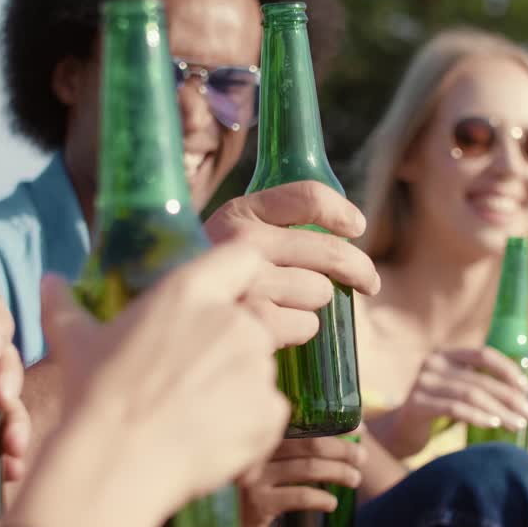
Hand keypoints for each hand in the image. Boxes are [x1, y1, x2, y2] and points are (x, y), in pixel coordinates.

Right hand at [38, 242, 289, 509]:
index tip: (228, 297)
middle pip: (253, 321)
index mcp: (190, 291)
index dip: (240, 276)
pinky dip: (248, 425)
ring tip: (193, 415)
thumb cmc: (93, 397)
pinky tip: (209, 439)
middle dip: (231, 345)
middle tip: (193, 377)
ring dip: (238, 387)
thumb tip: (49, 281)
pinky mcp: (270, 411)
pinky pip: (269, 412)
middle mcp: (233, 320)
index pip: (244, 257)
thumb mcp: (74, 343)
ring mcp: (257, 366)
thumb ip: (66, 305)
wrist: (116, 464)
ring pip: (259, 369)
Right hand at [204, 181, 381, 348]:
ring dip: (317, 302)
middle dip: (357, 268)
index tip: (356, 227)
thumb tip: (340, 236)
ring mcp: (247, 282)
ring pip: (320, 291)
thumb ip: (268, 230)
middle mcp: (242, 241)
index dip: (341, 212)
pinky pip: (306, 324)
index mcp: (238, 213)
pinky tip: (282, 329)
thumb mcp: (223, 241)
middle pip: (329, 251)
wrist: (160, 321)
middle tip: (367, 282)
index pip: (308, 197)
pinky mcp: (251, 321)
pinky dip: (302, 329)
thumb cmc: (199, 281)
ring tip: (293, 308)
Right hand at [238, 436, 365, 526]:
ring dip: (339, 473)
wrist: (225, 524)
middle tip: (361, 458)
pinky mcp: (258, 504)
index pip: (306, 424)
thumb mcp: (271, 463)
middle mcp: (258, 452)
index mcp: (264, 437)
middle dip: (343, 450)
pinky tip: (332, 504)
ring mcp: (256, 477)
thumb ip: (299, 448)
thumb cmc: (256, 487)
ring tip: (355, 479)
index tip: (359, 430)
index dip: (336, 426)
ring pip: (309, 469)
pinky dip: (322, 499)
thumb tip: (353, 432)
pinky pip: (299, 497)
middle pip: (311, 444)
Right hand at [378, 348, 527, 456]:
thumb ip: (480, 385)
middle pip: (480, 379)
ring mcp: (423, 383)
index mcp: (447, 355)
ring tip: (517, 424)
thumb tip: (523, 396)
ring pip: (471, 394)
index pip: (483, 354)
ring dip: (499, 410)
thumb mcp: (458, 391)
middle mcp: (433, 363)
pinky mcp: (416, 404)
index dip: (508, 370)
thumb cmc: (437, 411)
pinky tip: (493, 424)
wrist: (400, 432)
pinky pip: (454, 409)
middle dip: (511, 398)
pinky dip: (477, 416)